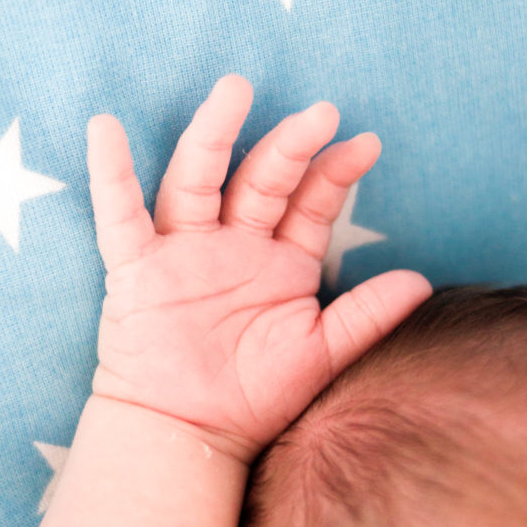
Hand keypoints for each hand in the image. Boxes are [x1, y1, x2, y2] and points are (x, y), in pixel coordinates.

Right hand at [86, 75, 431, 462]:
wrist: (190, 435)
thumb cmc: (255, 397)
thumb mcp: (319, 353)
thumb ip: (366, 315)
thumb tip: (420, 281)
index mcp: (278, 262)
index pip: (309, 202)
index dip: (335, 173)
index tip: (366, 145)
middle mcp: (232, 245)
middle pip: (260, 180)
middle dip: (289, 146)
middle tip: (320, 113)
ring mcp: (183, 252)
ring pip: (197, 181)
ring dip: (214, 137)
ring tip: (235, 91)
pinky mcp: (137, 270)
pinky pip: (120, 216)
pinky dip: (110, 175)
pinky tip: (105, 129)